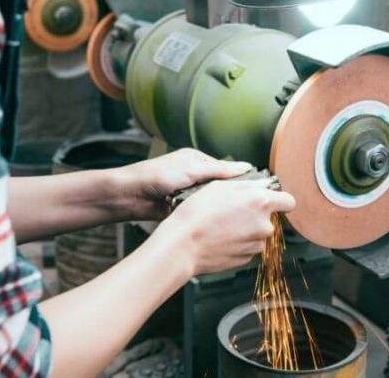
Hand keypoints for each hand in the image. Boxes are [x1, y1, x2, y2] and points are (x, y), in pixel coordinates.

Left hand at [112, 148, 252, 220]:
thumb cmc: (156, 175)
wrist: (128, 195)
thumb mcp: (191, 169)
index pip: (227, 171)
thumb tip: (246, 167)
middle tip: (252, 209)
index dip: (242, 181)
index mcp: (198, 161)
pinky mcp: (182, 209)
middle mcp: (195, 176)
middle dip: (232, 198)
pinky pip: (200, 213)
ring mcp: (188, 194)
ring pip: (211, 203)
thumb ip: (218, 170)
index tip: (259, 191)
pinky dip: (206, 217)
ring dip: (218, 209)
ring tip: (238, 219)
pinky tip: (219, 225)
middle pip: (221, 188)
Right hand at [158, 177, 295, 275]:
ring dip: (246, 230)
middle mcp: (264, 225)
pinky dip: (238, 243)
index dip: (280, 200)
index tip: (270, 200)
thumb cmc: (197, 212)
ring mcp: (256, 245)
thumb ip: (249, 184)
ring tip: (222, 225)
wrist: (183, 245)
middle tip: (231, 211)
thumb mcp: (220, 186)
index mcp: (260, 202)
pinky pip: (247, 247)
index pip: (289, 201)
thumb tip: (265, 184)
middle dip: (255, 215)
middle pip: (269, 218)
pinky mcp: (246, 259)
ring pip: (257, 234)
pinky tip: (220, 238)